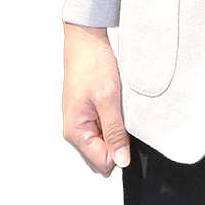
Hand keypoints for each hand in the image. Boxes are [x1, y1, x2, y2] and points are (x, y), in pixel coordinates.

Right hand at [62, 23, 130, 180]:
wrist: (88, 41)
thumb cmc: (92, 63)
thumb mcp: (108, 98)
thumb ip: (114, 131)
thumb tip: (121, 160)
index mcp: (76, 131)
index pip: (102, 164)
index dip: (120, 152)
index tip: (128, 133)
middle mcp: (77, 130)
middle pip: (103, 155)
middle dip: (118, 142)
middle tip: (123, 118)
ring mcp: (84, 122)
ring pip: (106, 141)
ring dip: (118, 129)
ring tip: (119, 107)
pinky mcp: (91, 113)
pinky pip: (106, 127)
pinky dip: (116, 119)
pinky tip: (118, 104)